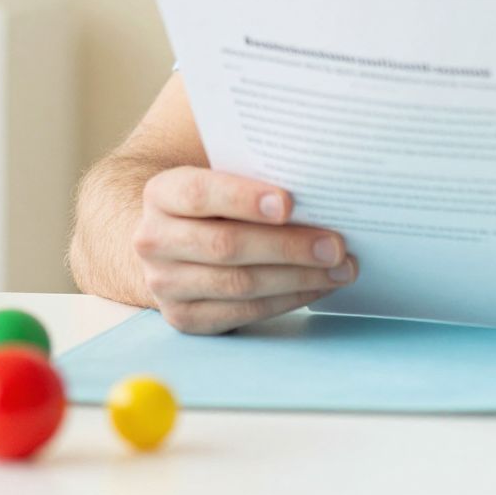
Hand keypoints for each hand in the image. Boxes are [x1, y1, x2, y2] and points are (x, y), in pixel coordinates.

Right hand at [133, 167, 358, 334]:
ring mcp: (165, 284)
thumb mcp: (219, 179)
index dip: (244, 198)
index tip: (290, 203)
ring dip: (298, 277)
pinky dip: (288, 300)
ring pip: (239, 284)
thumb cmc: (213, 204)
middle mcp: (154, 240)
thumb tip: (318, 185)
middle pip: (226, 245)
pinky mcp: (184, 317)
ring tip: (341, 268)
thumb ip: (253, 177)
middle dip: (288, 246)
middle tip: (336, 245)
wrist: (171, 244)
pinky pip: (243, 312)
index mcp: (161, 194)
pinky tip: (318, 285)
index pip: (200, 194)